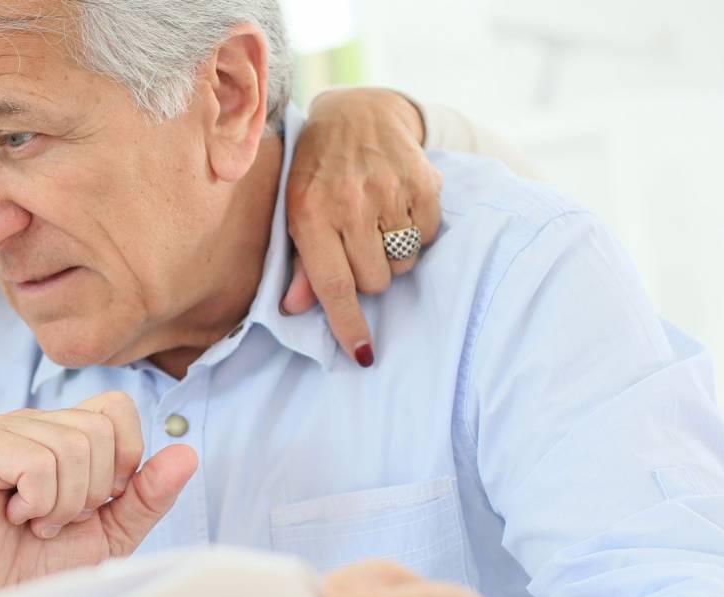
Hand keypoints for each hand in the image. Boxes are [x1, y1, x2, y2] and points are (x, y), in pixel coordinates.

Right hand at [0, 391, 197, 596]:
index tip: (96, 503)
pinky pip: (38, 461)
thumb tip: (189, 453)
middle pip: (99, 430)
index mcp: (64, 432)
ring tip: (34, 523)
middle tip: (56, 520)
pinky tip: (13, 517)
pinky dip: (37, 503)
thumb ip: (147, 496)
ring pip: (73, 446)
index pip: (117, 408)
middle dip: (91, 492)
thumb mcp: (108, 534)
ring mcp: (2, 428)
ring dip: (62, 504)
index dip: (123, 459)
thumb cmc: (37, 567)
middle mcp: (33, 421)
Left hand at [287, 87, 443, 366]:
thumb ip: (301, 263)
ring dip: (393, 255)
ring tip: (378, 224)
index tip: (363, 354)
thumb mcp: (296, 213)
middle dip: (369, 275)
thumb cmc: (318, 173)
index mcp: (309, 215)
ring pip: (403, 263)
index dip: (348, 324)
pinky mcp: (422, 180)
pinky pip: (428, 236)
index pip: (332, 285)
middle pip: (374, 281)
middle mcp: (348, 203)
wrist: (357, 114)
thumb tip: (296, 309)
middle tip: (359, 246)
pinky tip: (398, 208)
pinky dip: (417, 232)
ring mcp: (388, 190)